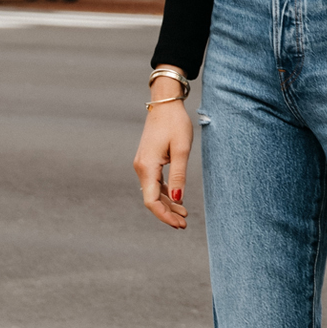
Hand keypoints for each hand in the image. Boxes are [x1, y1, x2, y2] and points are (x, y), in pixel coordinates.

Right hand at [134, 95, 193, 228]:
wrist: (165, 103)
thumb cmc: (175, 123)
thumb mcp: (181, 149)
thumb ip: (179, 176)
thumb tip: (177, 200)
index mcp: (147, 167)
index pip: (151, 201)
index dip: (164, 215)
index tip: (180, 223)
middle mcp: (141, 168)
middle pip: (151, 199)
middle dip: (168, 213)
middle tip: (185, 223)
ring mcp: (143, 165)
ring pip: (153, 192)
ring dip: (168, 205)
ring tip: (184, 214)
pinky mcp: (148, 161)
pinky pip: (155, 183)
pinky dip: (166, 194)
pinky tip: (177, 200)